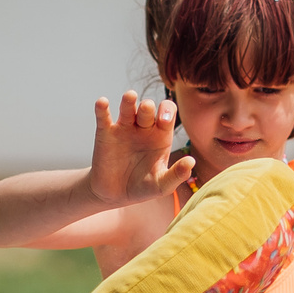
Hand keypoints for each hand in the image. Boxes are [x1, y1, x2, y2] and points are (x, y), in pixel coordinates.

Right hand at [87, 91, 192, 208]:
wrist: (114, 195)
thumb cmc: (142, 188)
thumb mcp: (161, 185)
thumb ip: (177, 174)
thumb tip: (191, 162)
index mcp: (160, 135)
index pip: (167, 113)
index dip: (167, 111)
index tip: (163, 120)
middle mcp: (143, 128)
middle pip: (147, 108)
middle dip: (147, 106)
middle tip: (146, 110)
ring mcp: (124, 128)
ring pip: (127, 107)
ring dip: (128, 100)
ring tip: (130, 96)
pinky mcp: (105, 133)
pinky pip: (103, 116)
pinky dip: (102, 108)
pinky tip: (102, 102)